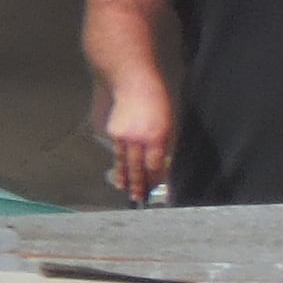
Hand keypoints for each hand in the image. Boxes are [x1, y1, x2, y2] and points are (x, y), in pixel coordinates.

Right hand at [103, 81, 174, 202]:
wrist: (133, 84)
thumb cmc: (157, 102)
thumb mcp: (169, 124)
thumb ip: (164, 145)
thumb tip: (161, 163)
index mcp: (155, 137)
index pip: (154, 165)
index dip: (155, 179)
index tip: (156, 189)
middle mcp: (137, 139)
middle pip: (138, 167)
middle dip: (139, 184)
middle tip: (139, 198)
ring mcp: (123, 136)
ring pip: (124, 162)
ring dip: (125, 178)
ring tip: (125, 190)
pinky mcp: (113, 132)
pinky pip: (118, 152)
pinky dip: (120, 164)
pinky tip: (119, 172)